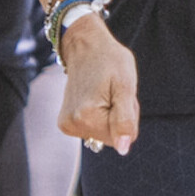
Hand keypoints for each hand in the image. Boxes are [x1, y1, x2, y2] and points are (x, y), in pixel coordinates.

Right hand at [58, 14, 139, 154]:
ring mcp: (67, 125)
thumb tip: (123, 149)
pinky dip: (100, 115)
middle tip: (113, 92)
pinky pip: (93, 129)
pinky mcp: (66, 123)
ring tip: (104, 92)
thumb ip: (125, 120)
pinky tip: (95, 97)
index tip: (119, 95)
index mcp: (87, 117)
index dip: (128, 116)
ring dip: (110, 115)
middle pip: (113, 138)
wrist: (85, 46)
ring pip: (103, 133)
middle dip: (119, 117)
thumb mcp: (125, 86)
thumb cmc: (110, 61)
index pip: (124, 138)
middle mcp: (72, 124)